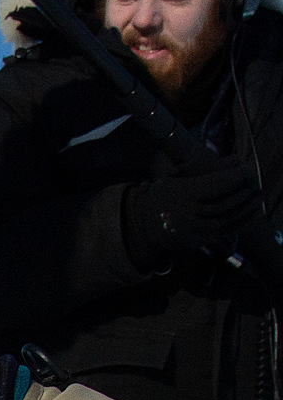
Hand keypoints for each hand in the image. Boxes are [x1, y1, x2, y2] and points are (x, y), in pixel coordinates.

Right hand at [123, 158, 264, 270]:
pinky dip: (240, 222)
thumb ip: (209, 168)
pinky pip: (224, 233)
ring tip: (256, 197)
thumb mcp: (179, 176)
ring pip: (228, 219)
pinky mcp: (197, 241)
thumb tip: (236, 159)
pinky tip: (249, 213)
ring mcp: (193, 230)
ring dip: (247, 208)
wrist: (142, 225)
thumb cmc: (163, 196)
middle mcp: (188, 214)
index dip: (236, 176)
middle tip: (252, 182)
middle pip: (225, 203)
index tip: (245, 169)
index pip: (218, 184)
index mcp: (183, 194)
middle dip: (244, 191)